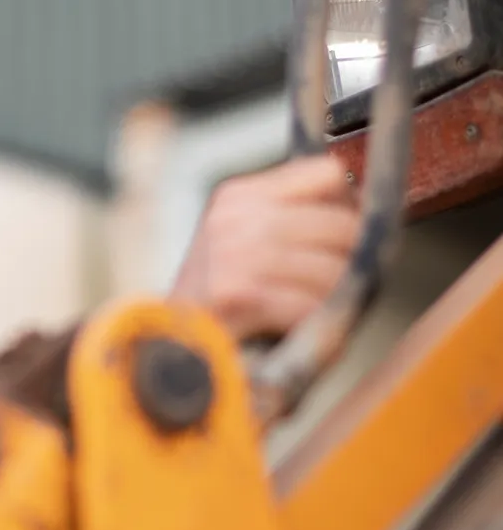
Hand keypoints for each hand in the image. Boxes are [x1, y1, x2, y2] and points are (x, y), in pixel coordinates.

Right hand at [170, 155, 359, 340]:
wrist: (169, 355)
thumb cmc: (214, 309)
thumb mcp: (240, 246)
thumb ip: (289, 222)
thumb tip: (362, 210)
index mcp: (236, 196)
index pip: (326, 174)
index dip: (347, 208)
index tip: (341, 240)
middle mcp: (235, 218)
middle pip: (340, 223)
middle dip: (350, 262)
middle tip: (336, 290)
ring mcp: (236, 255)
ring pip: (333, 268)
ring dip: (334, 301)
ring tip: (314, 316)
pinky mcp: (241, 295)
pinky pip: (312, 305)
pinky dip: (315, 325)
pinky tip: (297, 333)